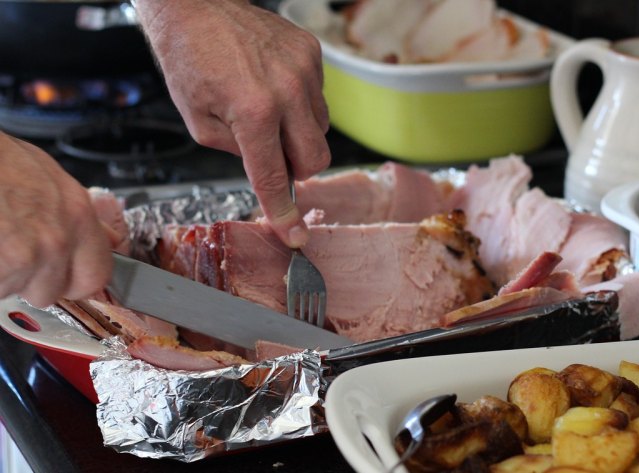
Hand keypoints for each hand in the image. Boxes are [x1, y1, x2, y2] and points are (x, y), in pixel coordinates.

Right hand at [0, 133, 112, 306]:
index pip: (95, 277)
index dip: (73, 280)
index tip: (60, 275)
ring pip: (11, 290)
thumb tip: (111, 240)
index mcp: (78, 216)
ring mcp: (23, 258)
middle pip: (49, 291)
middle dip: (27, 279)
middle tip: (9, 249)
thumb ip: (82, 217)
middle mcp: (56, 241)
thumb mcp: (50, 176)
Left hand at [137, 0, 330, 247]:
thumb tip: (268, 169)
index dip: (284, 213)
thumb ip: (238, 154)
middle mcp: (288, 91)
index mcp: (254, 112)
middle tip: (272, 155)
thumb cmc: (189, 60)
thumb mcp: (199, 124)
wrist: (196, 7)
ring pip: (321, 129)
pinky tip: (274, 87)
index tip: (295, 236)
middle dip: (297, 168)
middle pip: (316, 159)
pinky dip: (300, 104)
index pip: (275, 177)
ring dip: (298, 133)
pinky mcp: (312, 54)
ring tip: (267, 110)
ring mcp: (305, 70)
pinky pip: (318, 97)